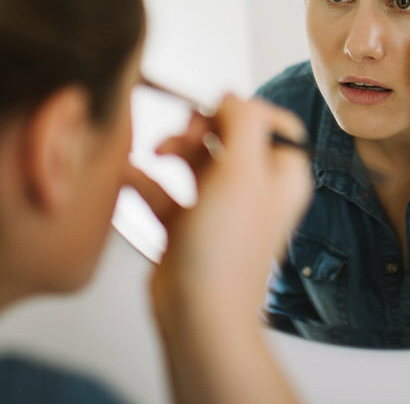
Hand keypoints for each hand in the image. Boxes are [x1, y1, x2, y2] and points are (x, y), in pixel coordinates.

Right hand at [125, 94, 311, 321]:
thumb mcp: (242, 168)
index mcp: (282, 174)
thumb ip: (242, 120)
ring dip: (170, 149)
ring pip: (194, 159)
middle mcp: (255, 189)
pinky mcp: (188, 229)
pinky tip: (128, 175)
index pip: (269, 122)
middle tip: (180, 136)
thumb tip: (231, 95)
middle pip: (227, 135)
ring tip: (151, 153)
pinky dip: (147, 181)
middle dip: (198, 128)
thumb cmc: (226, 247)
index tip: (213, 112)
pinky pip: (165, 191)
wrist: (198, 314)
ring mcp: (220, 209)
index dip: (239, 110)